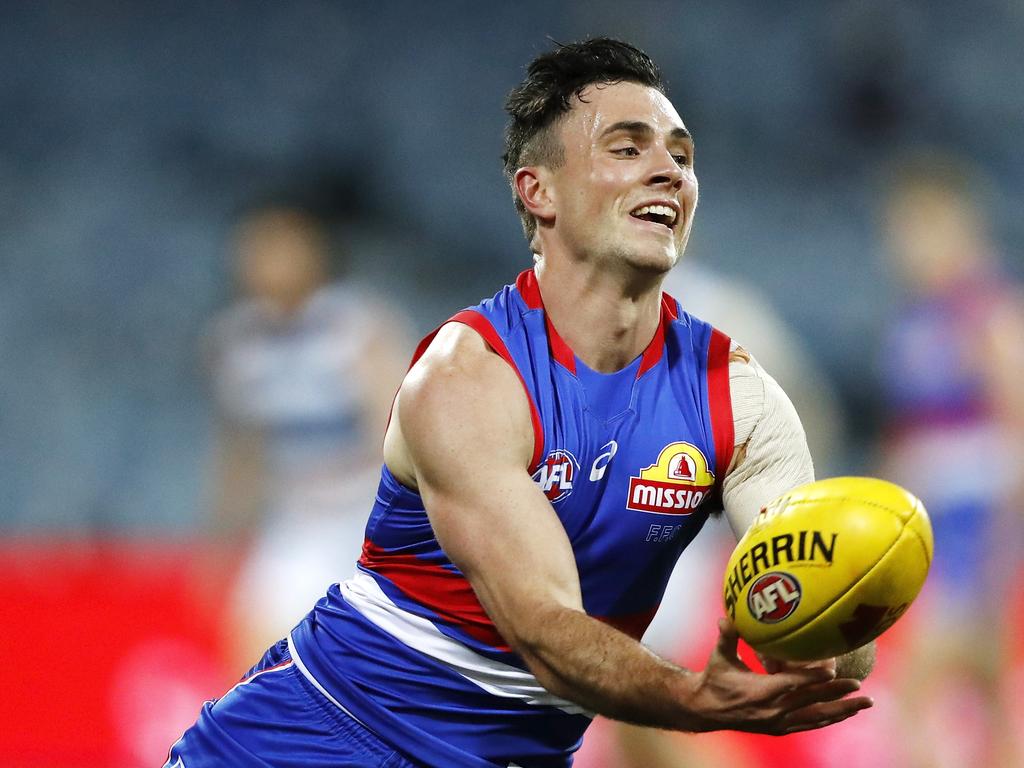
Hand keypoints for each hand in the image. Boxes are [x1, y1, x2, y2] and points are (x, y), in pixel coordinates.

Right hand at [686, 619, 872, 734]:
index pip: (791, 684)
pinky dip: (830, 718)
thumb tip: (726, 617)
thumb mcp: (719, 657)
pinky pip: (810, 724)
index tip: (833, 668)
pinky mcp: (780, 729)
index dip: (813, 677)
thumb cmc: (714, 678)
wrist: (706, 709)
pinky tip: (845, 713)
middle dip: (837, 694)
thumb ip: (727, 637)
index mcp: (760, 692)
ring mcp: (778, 723)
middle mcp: (773, 711)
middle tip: (859, 685)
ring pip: (817, 718)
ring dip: (842, 710)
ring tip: (865, 703)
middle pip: (811, 702)